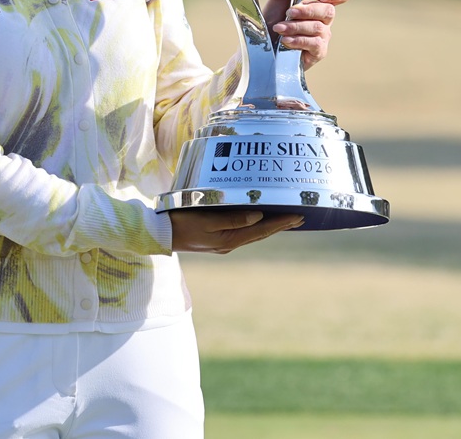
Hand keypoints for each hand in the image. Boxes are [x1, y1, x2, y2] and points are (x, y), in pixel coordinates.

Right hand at [170, 209, 303, 252]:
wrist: (160, 235)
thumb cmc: (181, 223)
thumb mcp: (206, 220)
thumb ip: (233, 218)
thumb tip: (258, 216)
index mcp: (229, 240)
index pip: (261, 230)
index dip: (281, 223)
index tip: (298, 216)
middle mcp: (229, 243)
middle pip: (261, 233)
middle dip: (281, 225)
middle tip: (300, 217)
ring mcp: (223, 242)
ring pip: (253, 233)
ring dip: (271, 226)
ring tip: (286, 219)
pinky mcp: (216, 238)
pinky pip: (243, 231)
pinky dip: (256, 226)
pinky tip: (260, 220)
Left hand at [271, 0, 350, 69]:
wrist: (263, 44)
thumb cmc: (273, 20)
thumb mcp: (278, 0)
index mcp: (318, 3)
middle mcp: (324, 19)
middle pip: (328, 10)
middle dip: (307, 11)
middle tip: (289, 12)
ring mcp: (323, 36)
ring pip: (317, 27)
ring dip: (295, 27)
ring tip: (279, 28)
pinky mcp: (319, 51)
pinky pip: (314, 43)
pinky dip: (297, 40)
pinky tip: (285, 40)